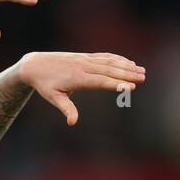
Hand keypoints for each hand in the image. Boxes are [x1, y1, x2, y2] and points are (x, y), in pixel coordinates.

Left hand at [17, 52, 145, 125]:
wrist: (35, 65)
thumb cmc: (45, 85)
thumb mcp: (53, 98)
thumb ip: (66, 109)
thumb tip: (72, 123)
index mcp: (77, 78)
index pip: (101, 81)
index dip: (117, 84)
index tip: (131, 87)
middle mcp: (83, 66)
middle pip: (109, 70)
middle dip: (127, 74)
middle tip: (143, 78)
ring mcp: (85, 59)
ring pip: (109, 61)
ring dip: (126, 65)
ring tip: (142, 70)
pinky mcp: (85, 56)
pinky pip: (105, 57)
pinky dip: (118, 59)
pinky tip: (129, 62)